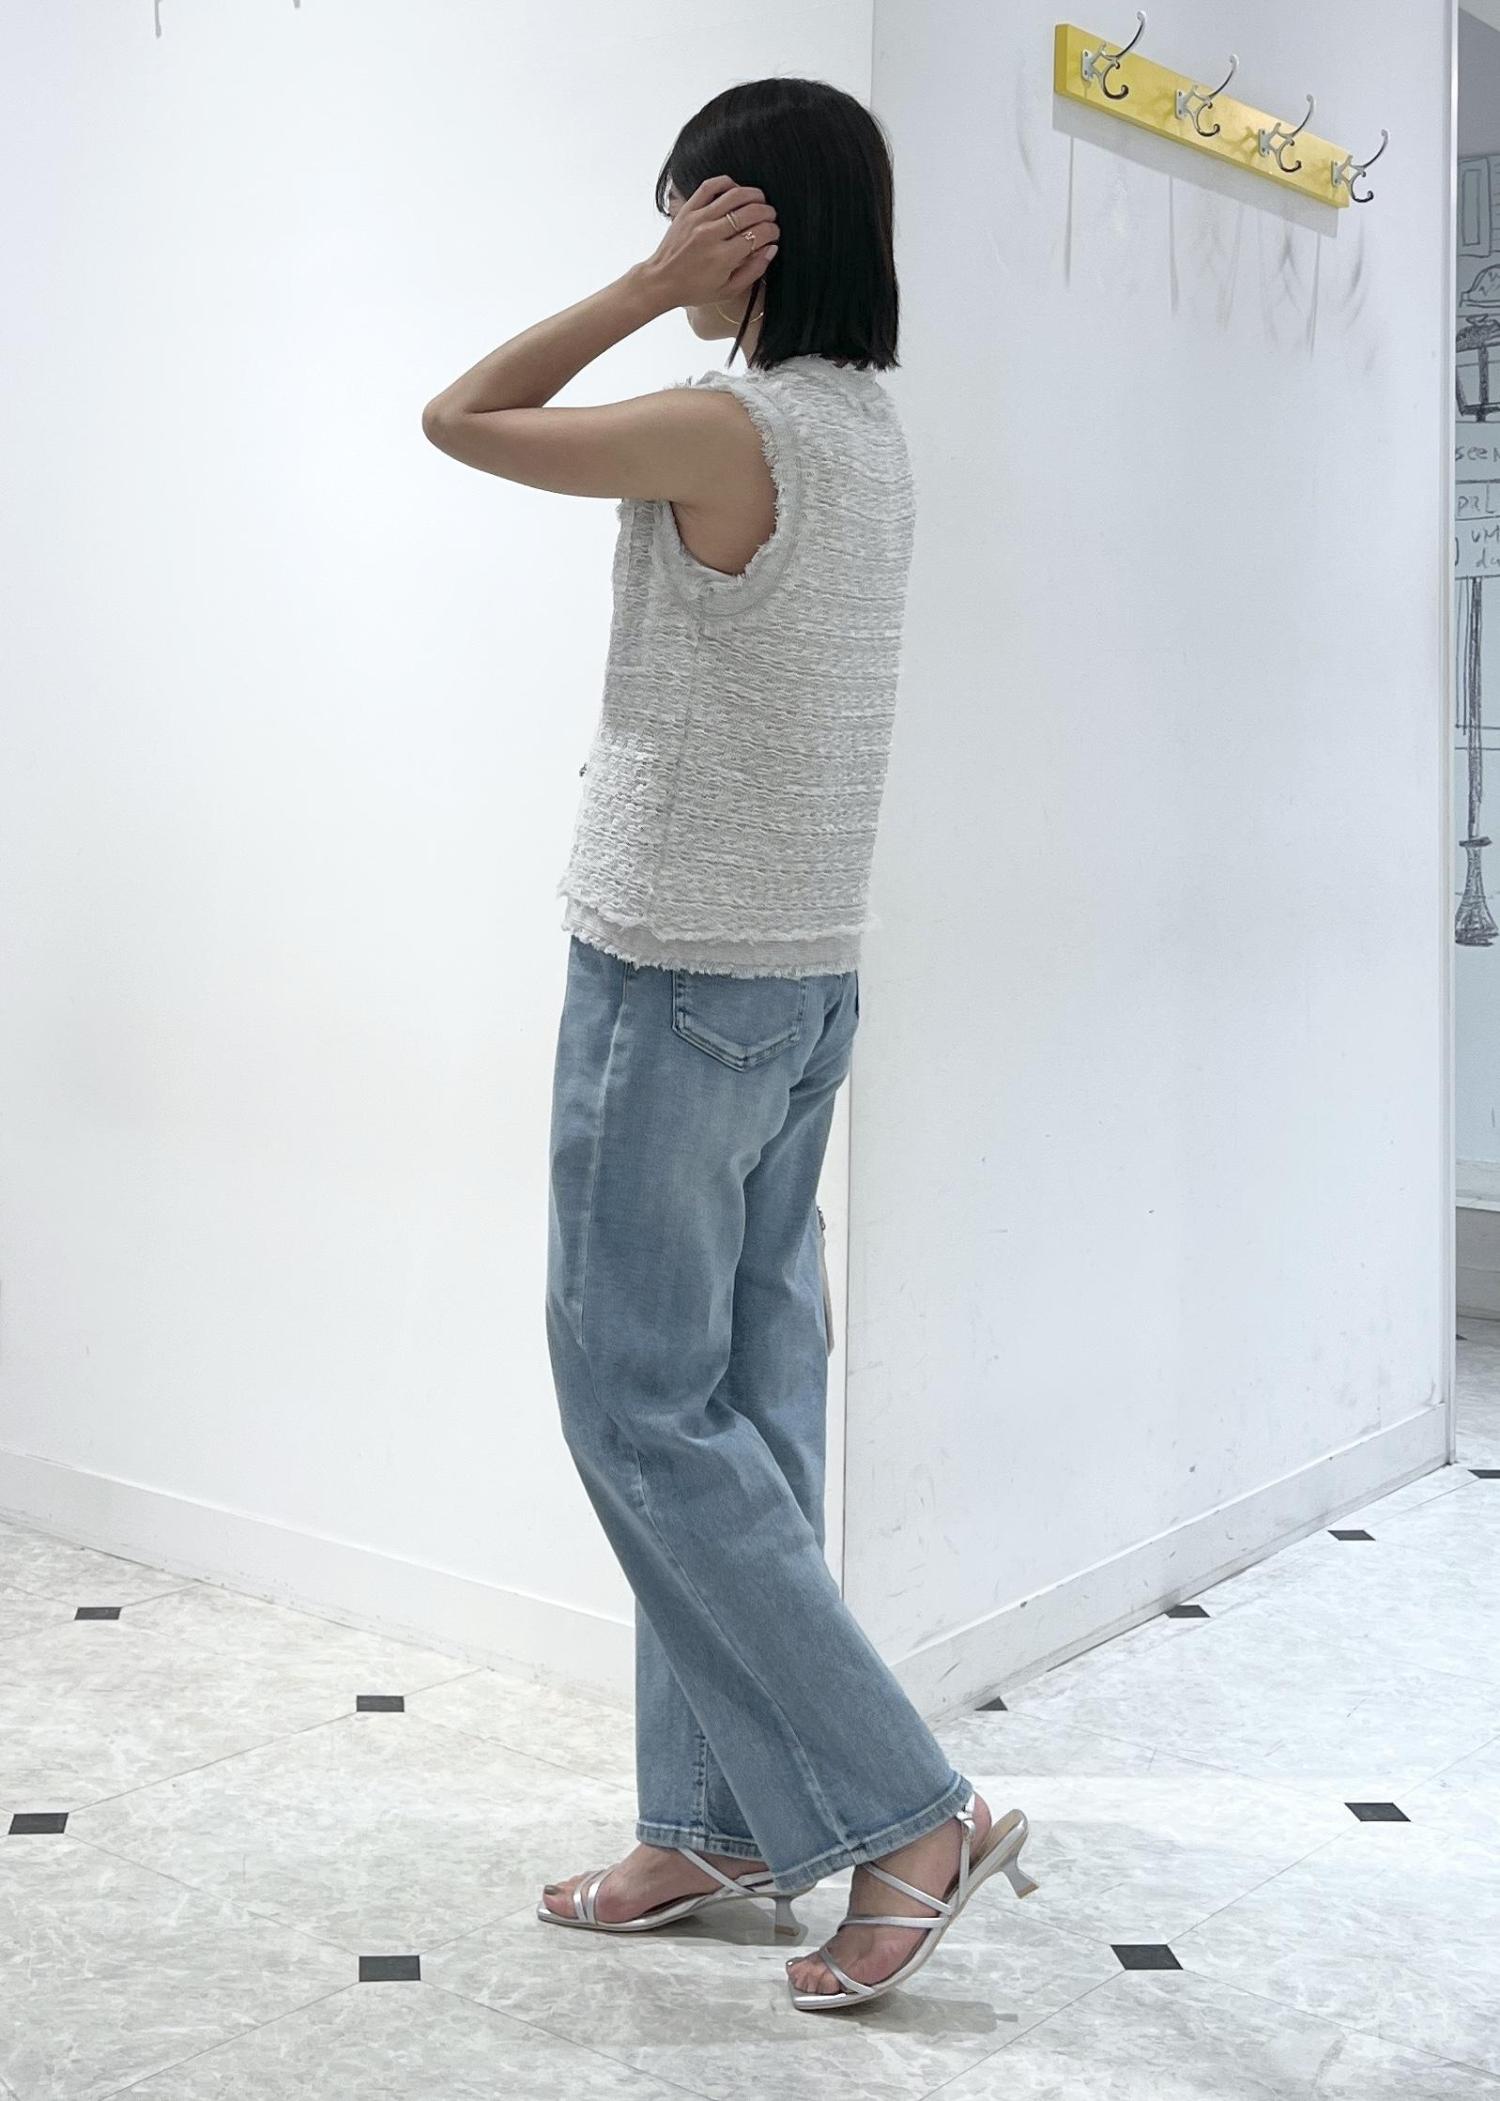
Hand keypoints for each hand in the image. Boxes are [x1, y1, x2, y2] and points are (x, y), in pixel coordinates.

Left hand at [636, 175, 778, 312]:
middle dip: (767, 213)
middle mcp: (711, 234)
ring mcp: (698, 218)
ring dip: (754, 195)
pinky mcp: (688, 209)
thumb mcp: (728, 290)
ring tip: (760, 201)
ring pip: (734, 195)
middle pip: (750, 212)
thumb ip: (754, 271)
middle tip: (771, 217)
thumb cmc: (695, 289)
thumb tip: (772, 248)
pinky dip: (727, 183)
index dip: (772, 231)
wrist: (661, 281)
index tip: (774, 233)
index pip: (758, 234)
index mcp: (723, 257)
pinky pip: (710, 186)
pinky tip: (736, 190)